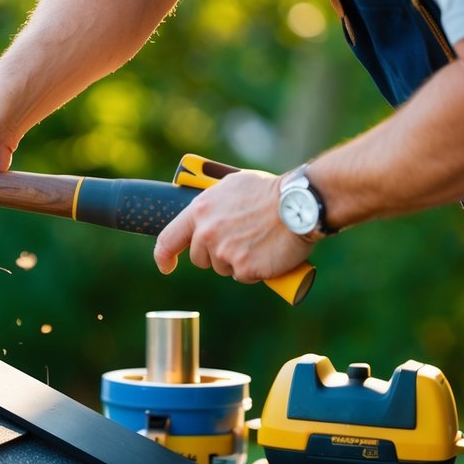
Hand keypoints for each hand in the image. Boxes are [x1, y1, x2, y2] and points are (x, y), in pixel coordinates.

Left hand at [153, 171, 314, 281]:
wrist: (299, 203)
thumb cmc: (269, 191)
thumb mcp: (232, 186)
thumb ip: (212, 204)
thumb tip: (203, 215)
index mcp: (200, 211)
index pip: (168, 239)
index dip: (163, 256)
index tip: (166, 265)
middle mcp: (207, 233)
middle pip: (200, 258)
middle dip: (215, 255)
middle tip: (238, 241)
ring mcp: (224, 252)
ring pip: (223, 268)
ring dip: (237, 261)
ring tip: (258, 241)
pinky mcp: (244, 268)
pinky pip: (243, 277)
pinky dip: (255, 270)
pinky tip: (267, 252)